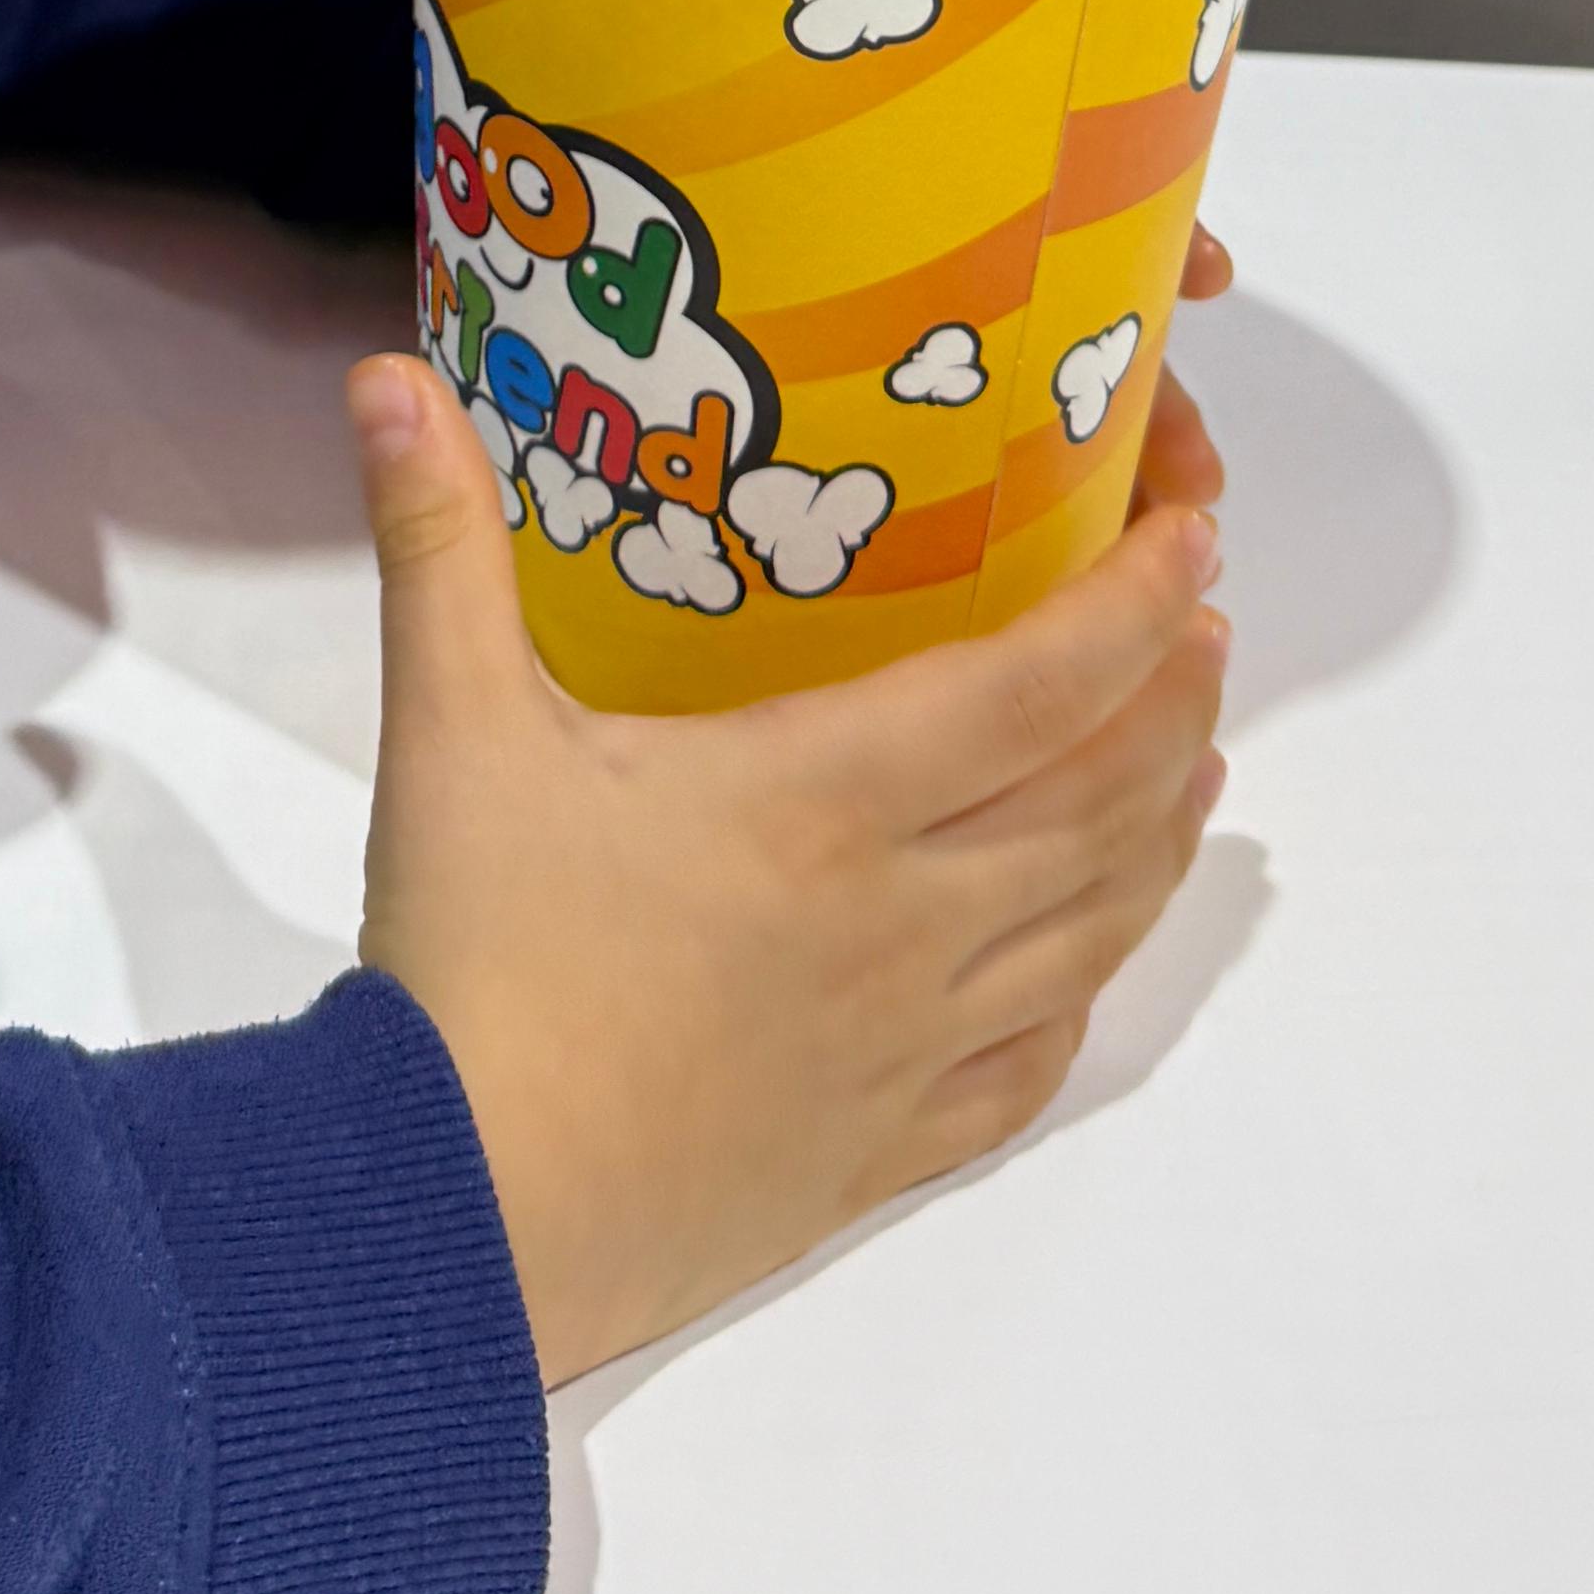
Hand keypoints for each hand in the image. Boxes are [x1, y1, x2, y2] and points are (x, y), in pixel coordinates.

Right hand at [350, 346, 1230, 1389]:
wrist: (462, 1213)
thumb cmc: (475, 963)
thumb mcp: (451, 729)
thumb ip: (437, 547)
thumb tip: (388, 380)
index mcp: (822, 800)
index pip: (1037, 686)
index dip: (1134, 603)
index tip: (1192, 535)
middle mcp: (900, 918)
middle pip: (1098, 800)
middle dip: (1171, 701)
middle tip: (1204, 626)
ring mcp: (904, 1045)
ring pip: (1090, 929)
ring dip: (1159, 836)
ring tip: (1195, 767)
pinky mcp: (878, 1149)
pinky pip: (1030, 1065)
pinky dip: (1087, 990)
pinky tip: (1092, 960)